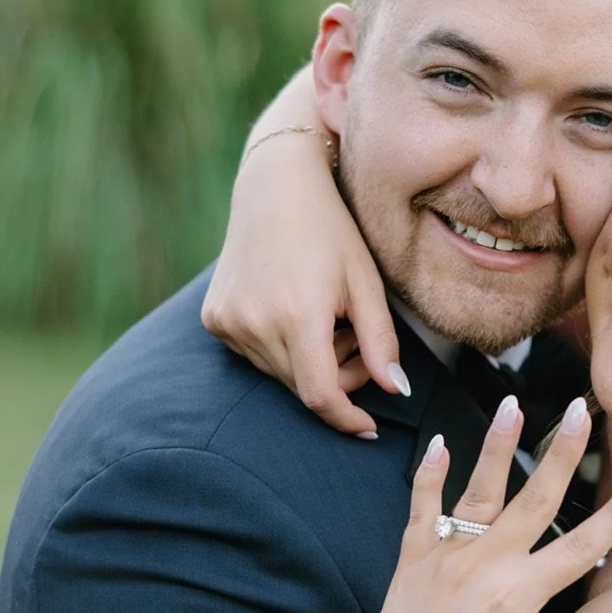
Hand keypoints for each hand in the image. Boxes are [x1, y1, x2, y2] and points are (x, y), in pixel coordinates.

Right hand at [201, 108, 405, 437]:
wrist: (275, 185)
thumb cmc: (332, 230)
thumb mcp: (366, 284)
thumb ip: (381, 343)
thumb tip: (397, 391)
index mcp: (297, 316)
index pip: (321, 395)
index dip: (346, 418)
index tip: (368, 428)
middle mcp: (254, 324)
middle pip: (301, 387)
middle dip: (338, 380)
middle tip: (356, 338)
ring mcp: (228, 322)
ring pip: (279, 374)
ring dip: (310, 362)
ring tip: (328, 317)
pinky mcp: (214, 318)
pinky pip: (255, 354)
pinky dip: (281, 347)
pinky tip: (295, 308)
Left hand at [342, 398, 611, 612]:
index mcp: (517, 600)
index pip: (581, 546)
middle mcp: (481, 570)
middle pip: (532, 500)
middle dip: (562, 453)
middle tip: (580, 408)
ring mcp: (442, 565)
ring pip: (477, 493)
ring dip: (497, 447)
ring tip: (513, 402)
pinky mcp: (410, 571)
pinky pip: (421, 513)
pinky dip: (428, 478)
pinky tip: (439, 445)